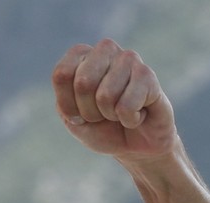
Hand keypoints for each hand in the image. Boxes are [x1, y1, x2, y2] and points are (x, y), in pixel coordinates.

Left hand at [51, 39, 177, 161]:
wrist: (135, 145)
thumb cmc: (101, 128)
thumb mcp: (73, 119)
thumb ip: (65, 102)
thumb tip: (82, 82)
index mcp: (81, 55)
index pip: (62, 74)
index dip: (67, 104)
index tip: (79, 114)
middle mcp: (105, 50)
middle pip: (83, 83)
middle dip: (89, 111)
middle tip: (101, 115)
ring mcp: (129, 58)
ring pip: (105, 96)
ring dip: (110, 115)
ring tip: (120, 112)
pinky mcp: (148, 75)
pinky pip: (126, 106)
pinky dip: (129, 120)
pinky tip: (138, 114)